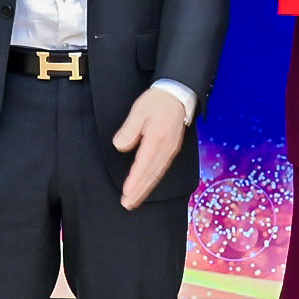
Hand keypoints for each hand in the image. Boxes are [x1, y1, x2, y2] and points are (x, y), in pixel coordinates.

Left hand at [109, 87, 187, 211]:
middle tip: (127, 204)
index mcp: (157, 138)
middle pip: (151, 174)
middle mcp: (166, 148)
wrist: (178, 94)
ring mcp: (171, 150)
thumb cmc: (157, 101)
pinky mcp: (172, 150)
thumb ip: (129, 130)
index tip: (126, 193)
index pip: (144, 164)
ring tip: (134, 200)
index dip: (135, 180)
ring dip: (146, 189)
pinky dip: (153, 180)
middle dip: (139, 191)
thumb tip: (120, 146)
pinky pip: (162, 169)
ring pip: (157, 174)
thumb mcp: (139, 111)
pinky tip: (147, 185)